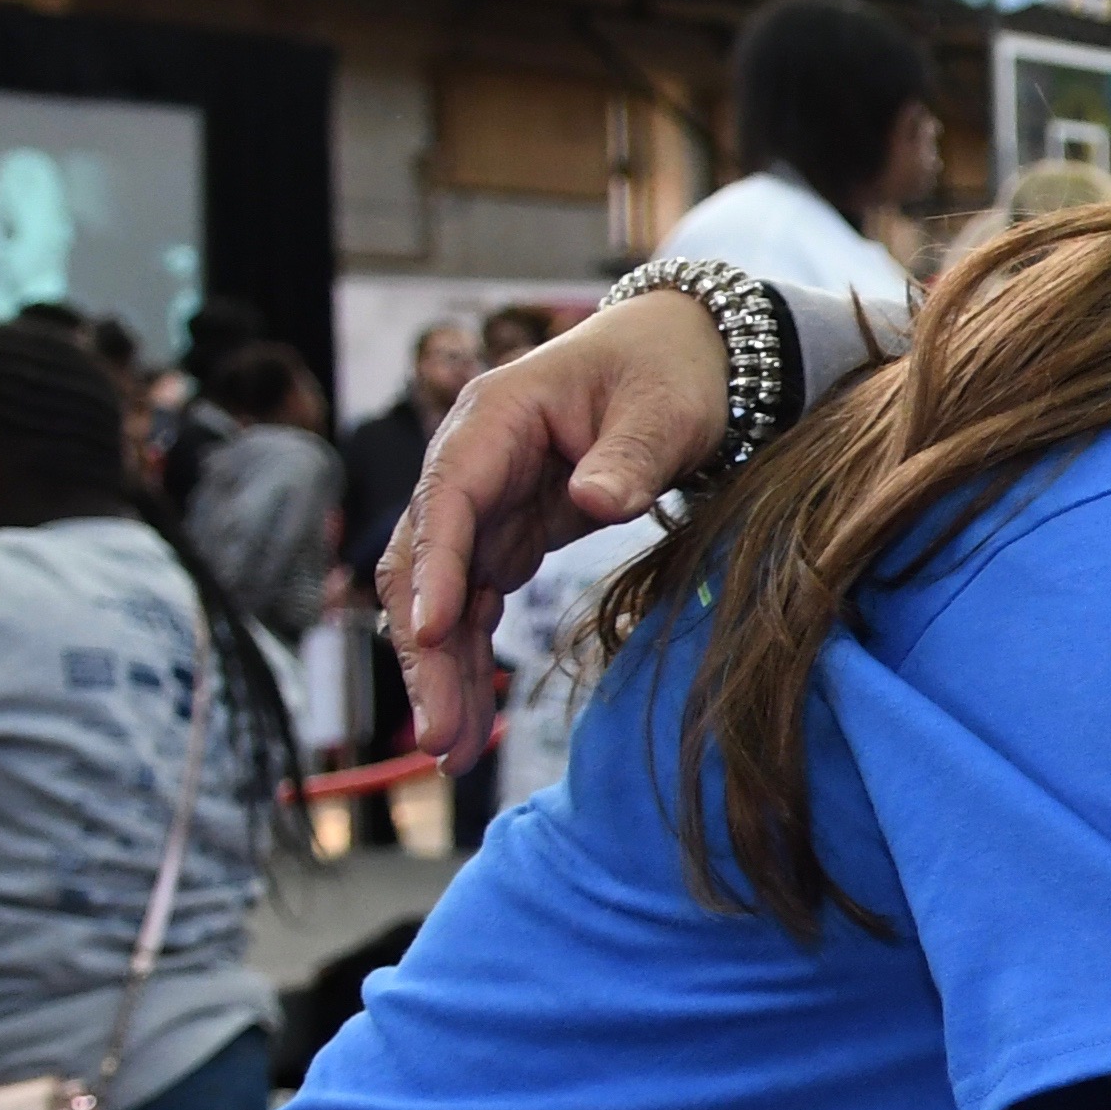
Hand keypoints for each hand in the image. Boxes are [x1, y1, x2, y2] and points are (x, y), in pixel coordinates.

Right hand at [380, 293, 729, 754]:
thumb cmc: (669, 372)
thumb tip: (596, 499)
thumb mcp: (665, 409)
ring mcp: (484, 504)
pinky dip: (470, 659)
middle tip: (438, 732)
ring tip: (449, 751)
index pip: (449, 497)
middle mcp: (471, 463)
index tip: (433, 631)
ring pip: (441, 595)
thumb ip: (631, 455)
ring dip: (440, 670)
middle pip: (425, 560)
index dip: (437, 566)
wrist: (685, 358)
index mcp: (495, 417)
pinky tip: (471, 719)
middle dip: (425, 648)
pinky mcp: (507, 537)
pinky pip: (475, 606)